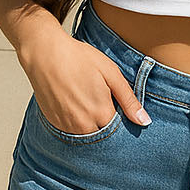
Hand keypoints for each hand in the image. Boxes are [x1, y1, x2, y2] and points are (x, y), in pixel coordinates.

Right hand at [17, 25, 150, 131]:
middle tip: (102, 103)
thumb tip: (145, 121)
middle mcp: (84, 125)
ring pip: (86, 136)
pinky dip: (76, 124)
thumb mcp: (111, 74)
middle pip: (103, 136)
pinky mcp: (53, 123)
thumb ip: (129, 100)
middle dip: (107, 126)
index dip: (123, 123)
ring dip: (91, 126)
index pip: (120, 133)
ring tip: (87, 102)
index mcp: (102, 113)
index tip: (120, 111)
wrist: (44, 53)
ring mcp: (66, 126)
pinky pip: (70, 132)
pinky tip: (75, 105)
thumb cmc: (79, 59)